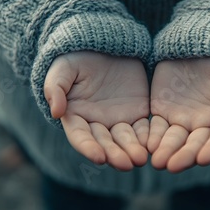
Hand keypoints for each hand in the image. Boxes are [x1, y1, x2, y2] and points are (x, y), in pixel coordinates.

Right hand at [44, 51, 148, 170]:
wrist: (103, 45)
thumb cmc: (76, 57)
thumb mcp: (63, 68)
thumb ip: (56, 88)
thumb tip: (56, 111)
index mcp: (75, 116)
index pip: (80, 136)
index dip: (88, 148)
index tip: (99, 157)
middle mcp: (97, 124)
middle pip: (105, 143)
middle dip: (115, 154)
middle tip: (126, 164)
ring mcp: (118, 120)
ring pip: (126, 140)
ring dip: (132, 151)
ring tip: (140, 159)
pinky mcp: (138, 113)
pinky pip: (144, 128)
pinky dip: (148, 137)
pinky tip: (154, 144)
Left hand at [148, 58, 209, 172]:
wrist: (197, 48)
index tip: (202, 159)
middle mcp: (202, 125)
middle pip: (194, 145)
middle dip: (184, 156)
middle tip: (172, 166)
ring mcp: (181, 121)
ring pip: (174, 141)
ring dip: (166, 152)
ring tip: (158, 162)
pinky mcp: (163, 113)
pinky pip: (157, 128)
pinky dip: (153, 138)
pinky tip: (148, 145)